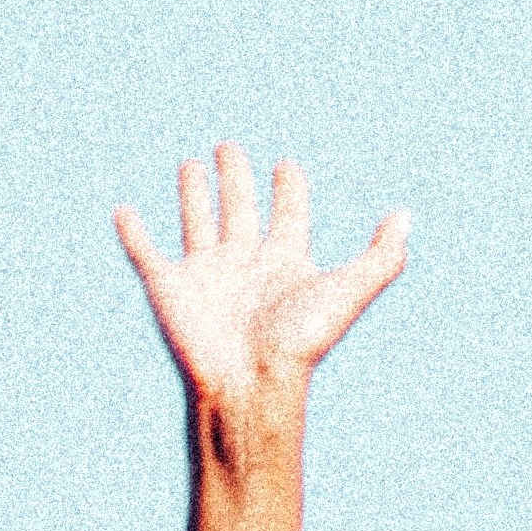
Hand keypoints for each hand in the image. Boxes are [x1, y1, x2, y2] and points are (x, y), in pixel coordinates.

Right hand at [116, 142, 409, 429]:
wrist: (251, 383)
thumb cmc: (300, 343)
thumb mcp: (348, 291)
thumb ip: (381, 257)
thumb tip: (406, 217)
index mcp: (285, 261)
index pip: (288, 215)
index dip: (290, 190)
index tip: (288, 166)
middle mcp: (246, 263)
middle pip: (241, 209)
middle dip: (237, 178)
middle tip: (230, 147)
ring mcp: (207, 274)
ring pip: (198, 221)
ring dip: (194, 194)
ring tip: (190, 164)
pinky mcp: (169, 286)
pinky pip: (146, 253)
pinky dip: (133, 233)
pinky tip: (124, 212)